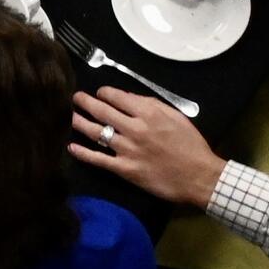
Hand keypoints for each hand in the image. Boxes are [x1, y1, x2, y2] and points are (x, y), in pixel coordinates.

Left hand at [69, 87, 225, 206]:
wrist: (199, 176)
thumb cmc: (191, 144)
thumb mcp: (176, 116)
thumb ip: (151, 104)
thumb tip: (128, 97)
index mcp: (148, 113)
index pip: (117, 97)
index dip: (104, 93)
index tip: (99, 93)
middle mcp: (134, 128)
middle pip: (102, 111)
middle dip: (85, 102)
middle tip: (75, 98)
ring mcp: (127, 149)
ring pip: (96, 133)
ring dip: (79, 122)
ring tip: (68, 116)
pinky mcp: (125, 169)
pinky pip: (99, 159)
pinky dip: (83, 153)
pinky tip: (71, 147)